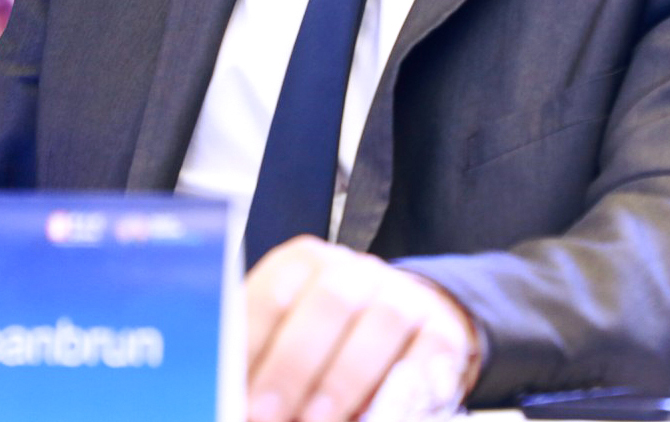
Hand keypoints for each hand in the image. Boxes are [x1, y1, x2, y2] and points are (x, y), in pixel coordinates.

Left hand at [245, 236, 479, 421]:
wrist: (405, 326)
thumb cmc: (325, 342)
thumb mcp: (285, 339)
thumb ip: (260, 364)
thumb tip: (226, 400)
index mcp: (306, 264)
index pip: (274, 292)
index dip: (250, 342)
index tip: (231, 390)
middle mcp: (356, 272)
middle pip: (329, 302)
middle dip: (294, 365)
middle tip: (266, 415)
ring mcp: (403, 298)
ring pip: (382, 323)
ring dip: (344, 380)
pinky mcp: (442, 331)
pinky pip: (426, 356)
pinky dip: (399, 393)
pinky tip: (372, 418)